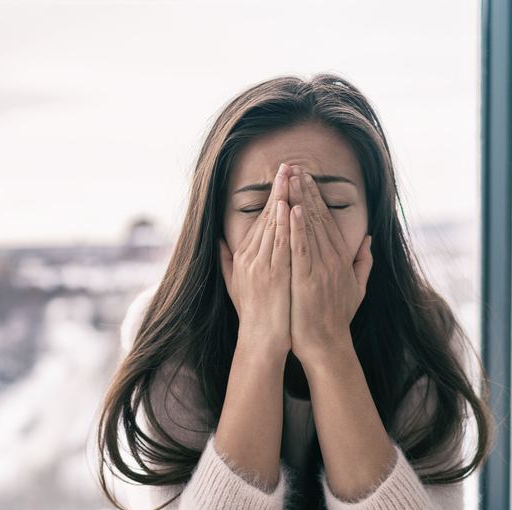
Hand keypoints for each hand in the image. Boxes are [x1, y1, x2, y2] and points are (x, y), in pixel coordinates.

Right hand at [219, 163, 292, 358]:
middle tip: (287, 166)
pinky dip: (286, 224)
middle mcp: (250, 258)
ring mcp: (261, 266)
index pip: (260, 221)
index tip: (280, 179)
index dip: (271, 198)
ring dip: (283, 199)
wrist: (261, 341)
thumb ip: (227, 262)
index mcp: (243, 258)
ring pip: (274, 225)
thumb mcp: (234, 286)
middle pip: (266, 217)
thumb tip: (220, 242)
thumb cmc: (254, 315)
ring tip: (291, 177)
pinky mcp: (273, 275)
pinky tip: (291, 206)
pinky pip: (281, 244)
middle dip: (277, 190)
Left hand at [288, 170, 372, 366]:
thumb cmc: (336, 319)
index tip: (307, 178)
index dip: (317, 198)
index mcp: (341, 259)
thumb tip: (368, 240)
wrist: (327, 344)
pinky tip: (292, 209)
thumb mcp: (356, 288)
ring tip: (291, 178)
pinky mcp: (307, 280)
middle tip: (295, 167)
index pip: (328, 221)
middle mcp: (332, 260)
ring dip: (300, 201)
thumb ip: (363, 263)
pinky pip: (301, 249)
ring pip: (309, 228)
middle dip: (306, 191)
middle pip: (318, 218)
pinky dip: (297, 229)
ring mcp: (320, 269)